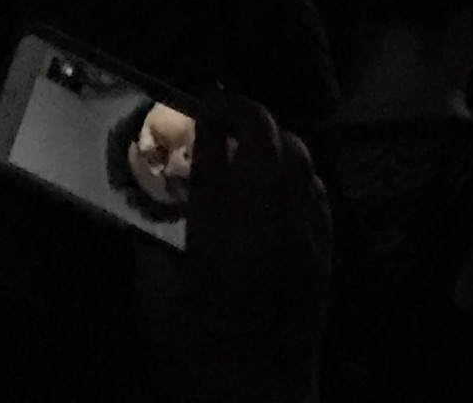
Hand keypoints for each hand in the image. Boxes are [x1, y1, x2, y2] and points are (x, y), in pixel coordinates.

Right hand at [174, 91, 326, 402]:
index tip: (206, 98)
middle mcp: (264, 218)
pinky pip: (320, 197)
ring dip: (282, 140)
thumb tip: (148, 239)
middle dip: (252, 115)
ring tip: (262, 136)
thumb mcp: (158, 308)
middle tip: (233, 107)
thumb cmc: (198, 355)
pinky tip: (294, 181)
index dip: (211, 118)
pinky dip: (306, 178)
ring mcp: (300, 233)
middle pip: (266, 143)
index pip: (216, 153)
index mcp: (217, 228)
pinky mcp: (323, 254)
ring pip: (301, 163)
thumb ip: (152, 264)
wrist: (257, 393)